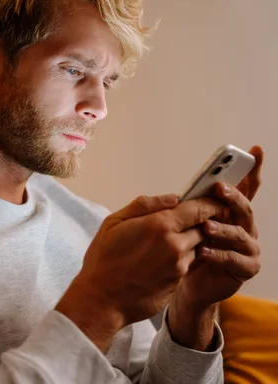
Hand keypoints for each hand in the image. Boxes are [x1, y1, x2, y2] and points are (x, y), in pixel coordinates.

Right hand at [55, 193, 223, 350]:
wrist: (101, 300)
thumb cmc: (103, 260)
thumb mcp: (114, 222)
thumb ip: (145, 205)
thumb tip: (173, 198)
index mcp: (160, 225)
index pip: (200, 209)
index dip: (209, 202)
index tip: (211, 199)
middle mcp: (175, 245)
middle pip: (204, 228)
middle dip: (200, 222)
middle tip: (188, 219)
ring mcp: (179, 267)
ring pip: (197, 246)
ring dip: (189, 241)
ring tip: (167, 242)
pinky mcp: (178, 283)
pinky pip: (187, 264)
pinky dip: (180, 259)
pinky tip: (160, 260)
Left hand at [174, 145, 263, 310]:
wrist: (184, 283)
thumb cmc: (184, 249)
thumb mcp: (184, 225)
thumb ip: (188, 209)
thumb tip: (178, 194)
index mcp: (231, 212)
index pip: (245, 188)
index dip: (252, 170)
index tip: (254, 150)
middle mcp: (244, 227)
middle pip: (244, 208)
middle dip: (232, 196)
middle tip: (218, 187)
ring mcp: (247, 248)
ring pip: (240, 234)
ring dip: (223, 228)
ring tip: (206, 227)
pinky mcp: (245, 268)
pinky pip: (235, 260)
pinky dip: (219, 254)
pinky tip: (204, 252)